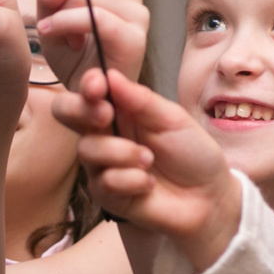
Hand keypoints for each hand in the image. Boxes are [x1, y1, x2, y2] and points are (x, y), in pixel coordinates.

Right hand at [59, 69, 239, 266]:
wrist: (208, 197)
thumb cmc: (192, 153)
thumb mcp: (172, 120)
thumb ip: (141, 100)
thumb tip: (111, 76)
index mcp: (121, 110)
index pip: (88, 91)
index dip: (86, 84)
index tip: (98, 85)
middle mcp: (105, 134)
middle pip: (65, 113)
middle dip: (81, 110)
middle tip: (106, 116)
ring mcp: (102, 164)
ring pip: (87, 149)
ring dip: (121, 152)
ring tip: (149, 160)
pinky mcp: (106, 194)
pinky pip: (104, 181)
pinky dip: (131, 180)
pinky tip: (149, 185)